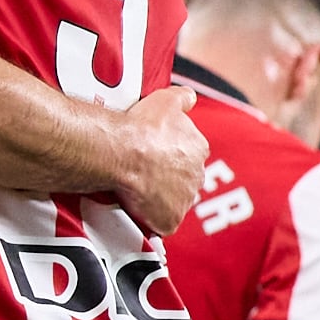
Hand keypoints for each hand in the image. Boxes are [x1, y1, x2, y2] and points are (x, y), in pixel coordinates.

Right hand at [94, 87, 205, 231]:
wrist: (122, 152)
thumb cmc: (142, 126)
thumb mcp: (165, 99)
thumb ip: (182, 97)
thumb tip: (189, 98)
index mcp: (198, 149)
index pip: (189, 154)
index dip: (170, 154)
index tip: (154, 153)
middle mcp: (197, 176)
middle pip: (184, 179)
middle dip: (169, 177)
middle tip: (145, 172)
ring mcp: (183, 201)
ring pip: (174, 201)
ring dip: (161, 198)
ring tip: (138, 190)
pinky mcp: (169, 220)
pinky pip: (162, 222)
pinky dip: (152, 218)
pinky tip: (137, 207)